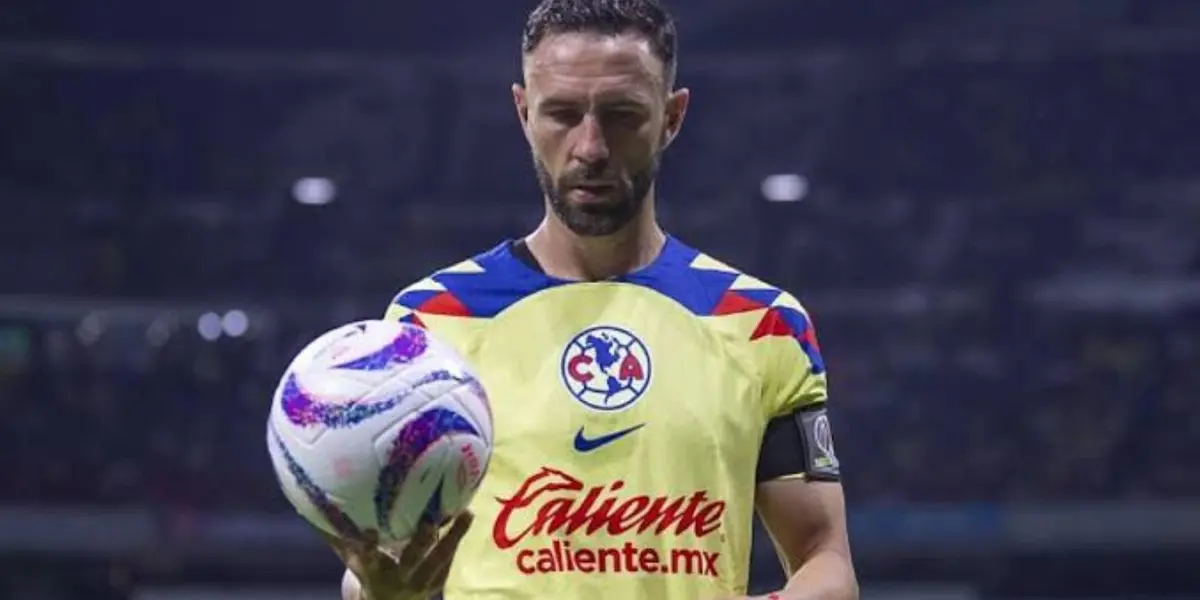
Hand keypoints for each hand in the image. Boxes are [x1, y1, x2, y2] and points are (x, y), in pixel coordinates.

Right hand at [326, 512, 473, 599]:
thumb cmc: (368, 573)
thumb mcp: (352, 558)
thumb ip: (337, 535)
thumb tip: (313, 504)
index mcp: (373, 572)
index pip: (369, 559)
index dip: (368, 546)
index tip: (369, 531)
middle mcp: (398, 579)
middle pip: (411, 560)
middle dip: (421, 541)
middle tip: (430, 520)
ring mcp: (421, 582)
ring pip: (438, 560)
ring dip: (452, 537)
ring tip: (466, 513)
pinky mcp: (437, 581)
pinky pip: (448, 559)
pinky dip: (456, 537)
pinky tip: (466, 513)